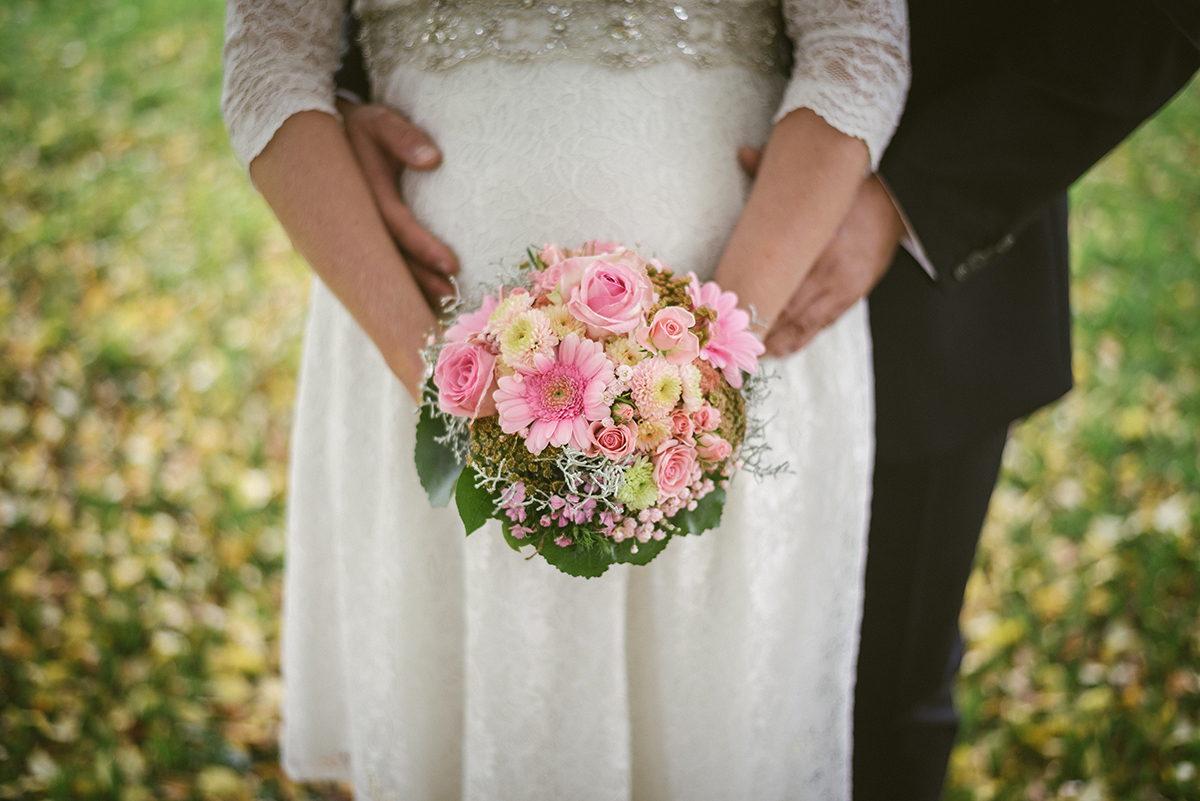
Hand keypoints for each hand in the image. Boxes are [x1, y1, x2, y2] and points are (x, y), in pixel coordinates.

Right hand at [338, 98, 458, 309]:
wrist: (317, 137)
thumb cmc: (359, 129)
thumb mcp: (378, 122)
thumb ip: (403, 137)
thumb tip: (433, 159)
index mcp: (363, 193)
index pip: (398, 226)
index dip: (424, 248)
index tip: (452, 266)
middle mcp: (354, 219)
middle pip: (389, 258)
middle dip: (419, 282)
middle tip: (451, 298)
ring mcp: (349, 233)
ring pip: (382, 268)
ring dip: (411, 288)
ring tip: (442, 304)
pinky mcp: (352, 240)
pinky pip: (377, 265)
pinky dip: (398, 284)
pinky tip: (421, 300)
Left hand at [737, 146, 904, 356]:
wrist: (901, 200)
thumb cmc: (853, 189)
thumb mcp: (819, 180)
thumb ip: (777, 169)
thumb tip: (743, 153)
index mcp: (817, 241)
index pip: (777, 276)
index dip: (751, 295)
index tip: (726, 307)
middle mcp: (830, 268)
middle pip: (786, 304)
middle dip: (759, 323)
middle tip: (730, 339)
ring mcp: (843, 284)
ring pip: (802, 321)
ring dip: (775, 338)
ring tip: (751, 352)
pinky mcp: (853, 294)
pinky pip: (822, 323)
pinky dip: (800, 338)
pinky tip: (781, 350)